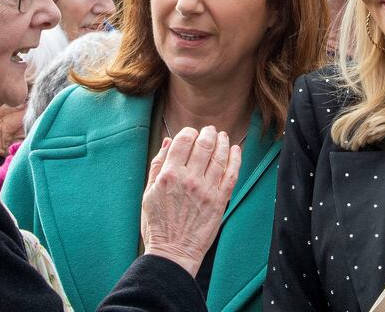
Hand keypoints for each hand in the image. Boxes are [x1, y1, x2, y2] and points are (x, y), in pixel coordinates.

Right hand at [141, 125, 240, 276]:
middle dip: (208, 133)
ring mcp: (206, 190)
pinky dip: (235, 159)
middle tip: (210, 131)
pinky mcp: (220, 201)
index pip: (183, 141)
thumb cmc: (156, 224)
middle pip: (204, 145)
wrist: (172, 253)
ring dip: (222, 142)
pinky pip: (231, 174)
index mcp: (169, 175)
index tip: (191, 133)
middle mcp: (189, 179)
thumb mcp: (148, 192)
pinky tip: (235, 150)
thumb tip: (168, 141)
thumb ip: (158, 164)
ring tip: (222, 136)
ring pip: (219, 156)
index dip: (189, 132)